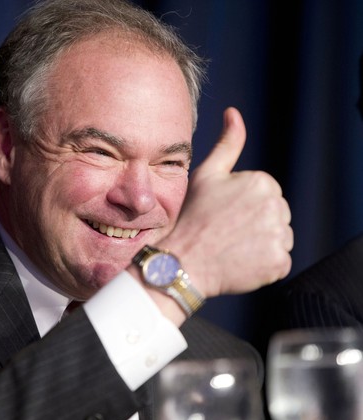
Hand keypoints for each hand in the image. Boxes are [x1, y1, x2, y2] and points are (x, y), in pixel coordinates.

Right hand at [161, 107, 292, 297]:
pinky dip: (264, 264)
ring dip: (261, 244)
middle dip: (256, 223)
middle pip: (276, 215)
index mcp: (262, 182)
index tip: (224, 214)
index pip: (266, 194)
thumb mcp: (206, 175)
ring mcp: (279, 237)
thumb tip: (233, 112)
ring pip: (279, 238)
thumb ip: (227, 144)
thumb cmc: (192, 217)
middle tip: (226, 231)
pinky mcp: (278, 263)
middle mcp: (276, 207)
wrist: (182, 262)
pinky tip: (241, 262)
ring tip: (233, 247)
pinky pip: (279, 261)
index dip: (244, 205)